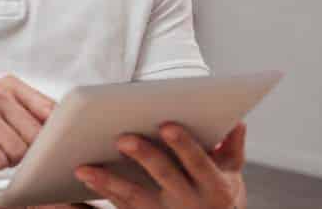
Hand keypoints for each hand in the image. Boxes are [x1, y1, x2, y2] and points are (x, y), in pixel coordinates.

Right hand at [0, 75, 54, 176]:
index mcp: (9, 85)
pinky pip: (0, 162)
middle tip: (10, 144)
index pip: (48, 108)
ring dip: (10, 158)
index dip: (56, 130)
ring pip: (20, 151)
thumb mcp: (6, 111)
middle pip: (36, 134)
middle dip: (28, 148)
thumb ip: (34, 114)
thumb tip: (69, 128)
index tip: (56, 140)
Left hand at [74, 122, 247, 208]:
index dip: (184, 145)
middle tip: (122, 138)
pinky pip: (122, 205)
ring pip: (136, 196)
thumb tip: (236, 120)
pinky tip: (85, 174)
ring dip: (110, 181)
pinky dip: (103, 189)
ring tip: (86, 166)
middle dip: (144, 156)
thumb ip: (232, 147)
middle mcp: (190, 201)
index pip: (199, 162)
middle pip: (165, 175)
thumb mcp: (232, 174)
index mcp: (214, 185)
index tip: (167, 125)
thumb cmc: (218, 194)